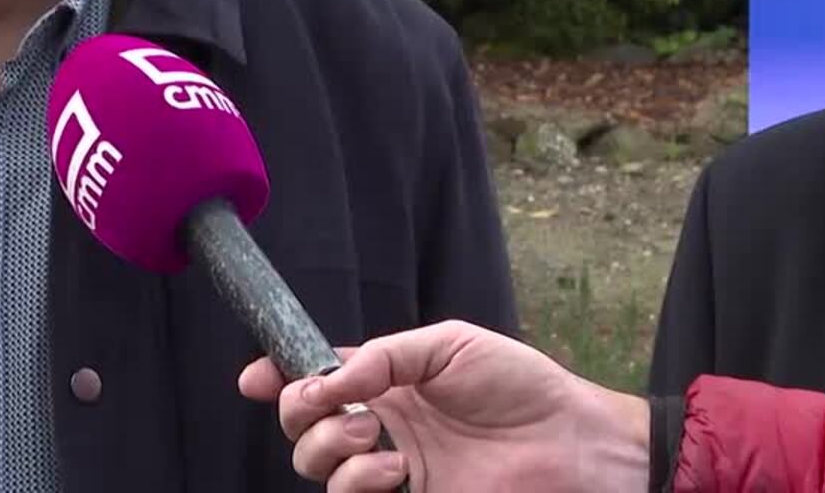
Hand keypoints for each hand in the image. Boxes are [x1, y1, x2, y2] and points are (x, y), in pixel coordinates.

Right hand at [238, 319, 649, 491]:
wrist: (571, 443)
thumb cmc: (519, 386)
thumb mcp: (447, 345)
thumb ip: (382, 357)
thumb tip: (326, 378)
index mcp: (385, 381)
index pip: (313, 376)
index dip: (275, 376)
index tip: (253, 378)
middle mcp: (380, 425)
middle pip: (300, 424)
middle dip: (299, 412)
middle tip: (339, 406)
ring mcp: (391, 468)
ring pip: (316, 466)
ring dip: (330, 448)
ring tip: (379, 439)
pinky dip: (358, 482)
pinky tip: (394, 470)